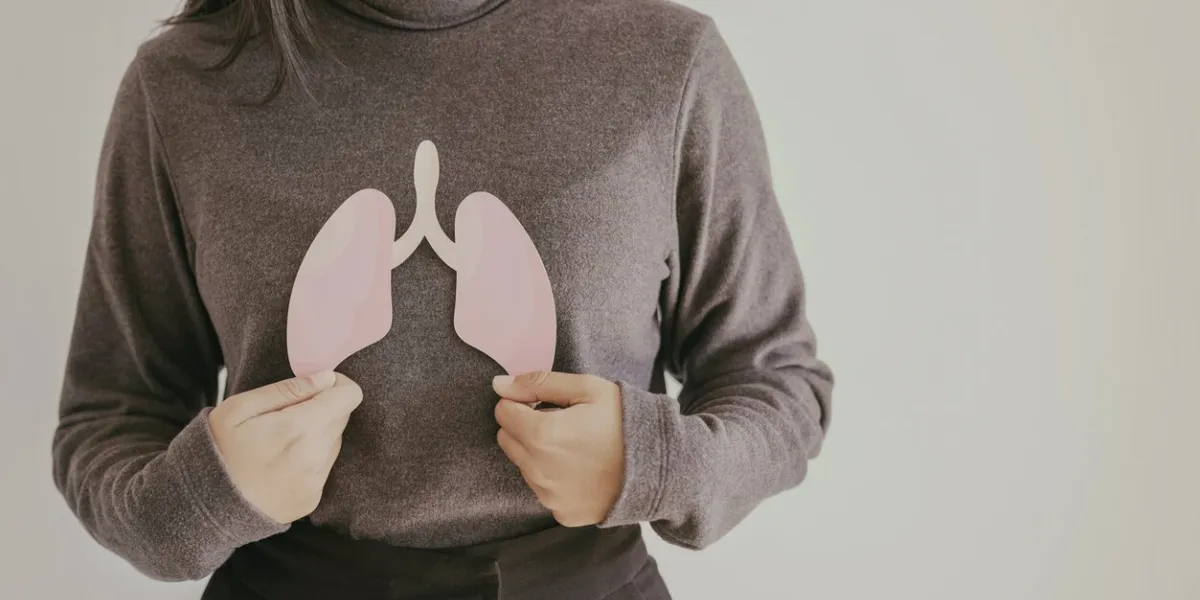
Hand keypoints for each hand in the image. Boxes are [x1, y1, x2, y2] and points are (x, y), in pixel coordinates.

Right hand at [208, 372, 362, 523]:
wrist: (203, 507)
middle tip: (288, 414)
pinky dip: (309, 460)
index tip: (318, 386)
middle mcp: (315, 458)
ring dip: (316, 435)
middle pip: (341, 419)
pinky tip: (279, 464)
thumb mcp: (239, 408)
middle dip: (322, 409)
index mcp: (299, 429)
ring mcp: (315, 482)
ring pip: (333, 443)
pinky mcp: (311, 500)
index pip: (349, 396)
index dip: (337, 385)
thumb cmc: (218, 450)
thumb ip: (287, 389)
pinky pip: (322, 469)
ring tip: (280, 441)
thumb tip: (326, 378)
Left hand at [493, 372, 623, 526]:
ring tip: (575, 446)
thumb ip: (538, 383)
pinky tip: (581, 469)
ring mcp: (549, 495)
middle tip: (560, 422)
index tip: (546, 403)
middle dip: (525, 427)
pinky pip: (542, 489)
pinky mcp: (561, 512)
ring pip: (523, 465)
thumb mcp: (587, 388)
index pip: (503, 411)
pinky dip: (553, 477)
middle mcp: (538, 470)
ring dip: (538, 452)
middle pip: (507, 439)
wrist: (660, 467)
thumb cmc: (624, 421)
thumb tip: (498, 384)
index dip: (522, 402)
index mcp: (541, 434)